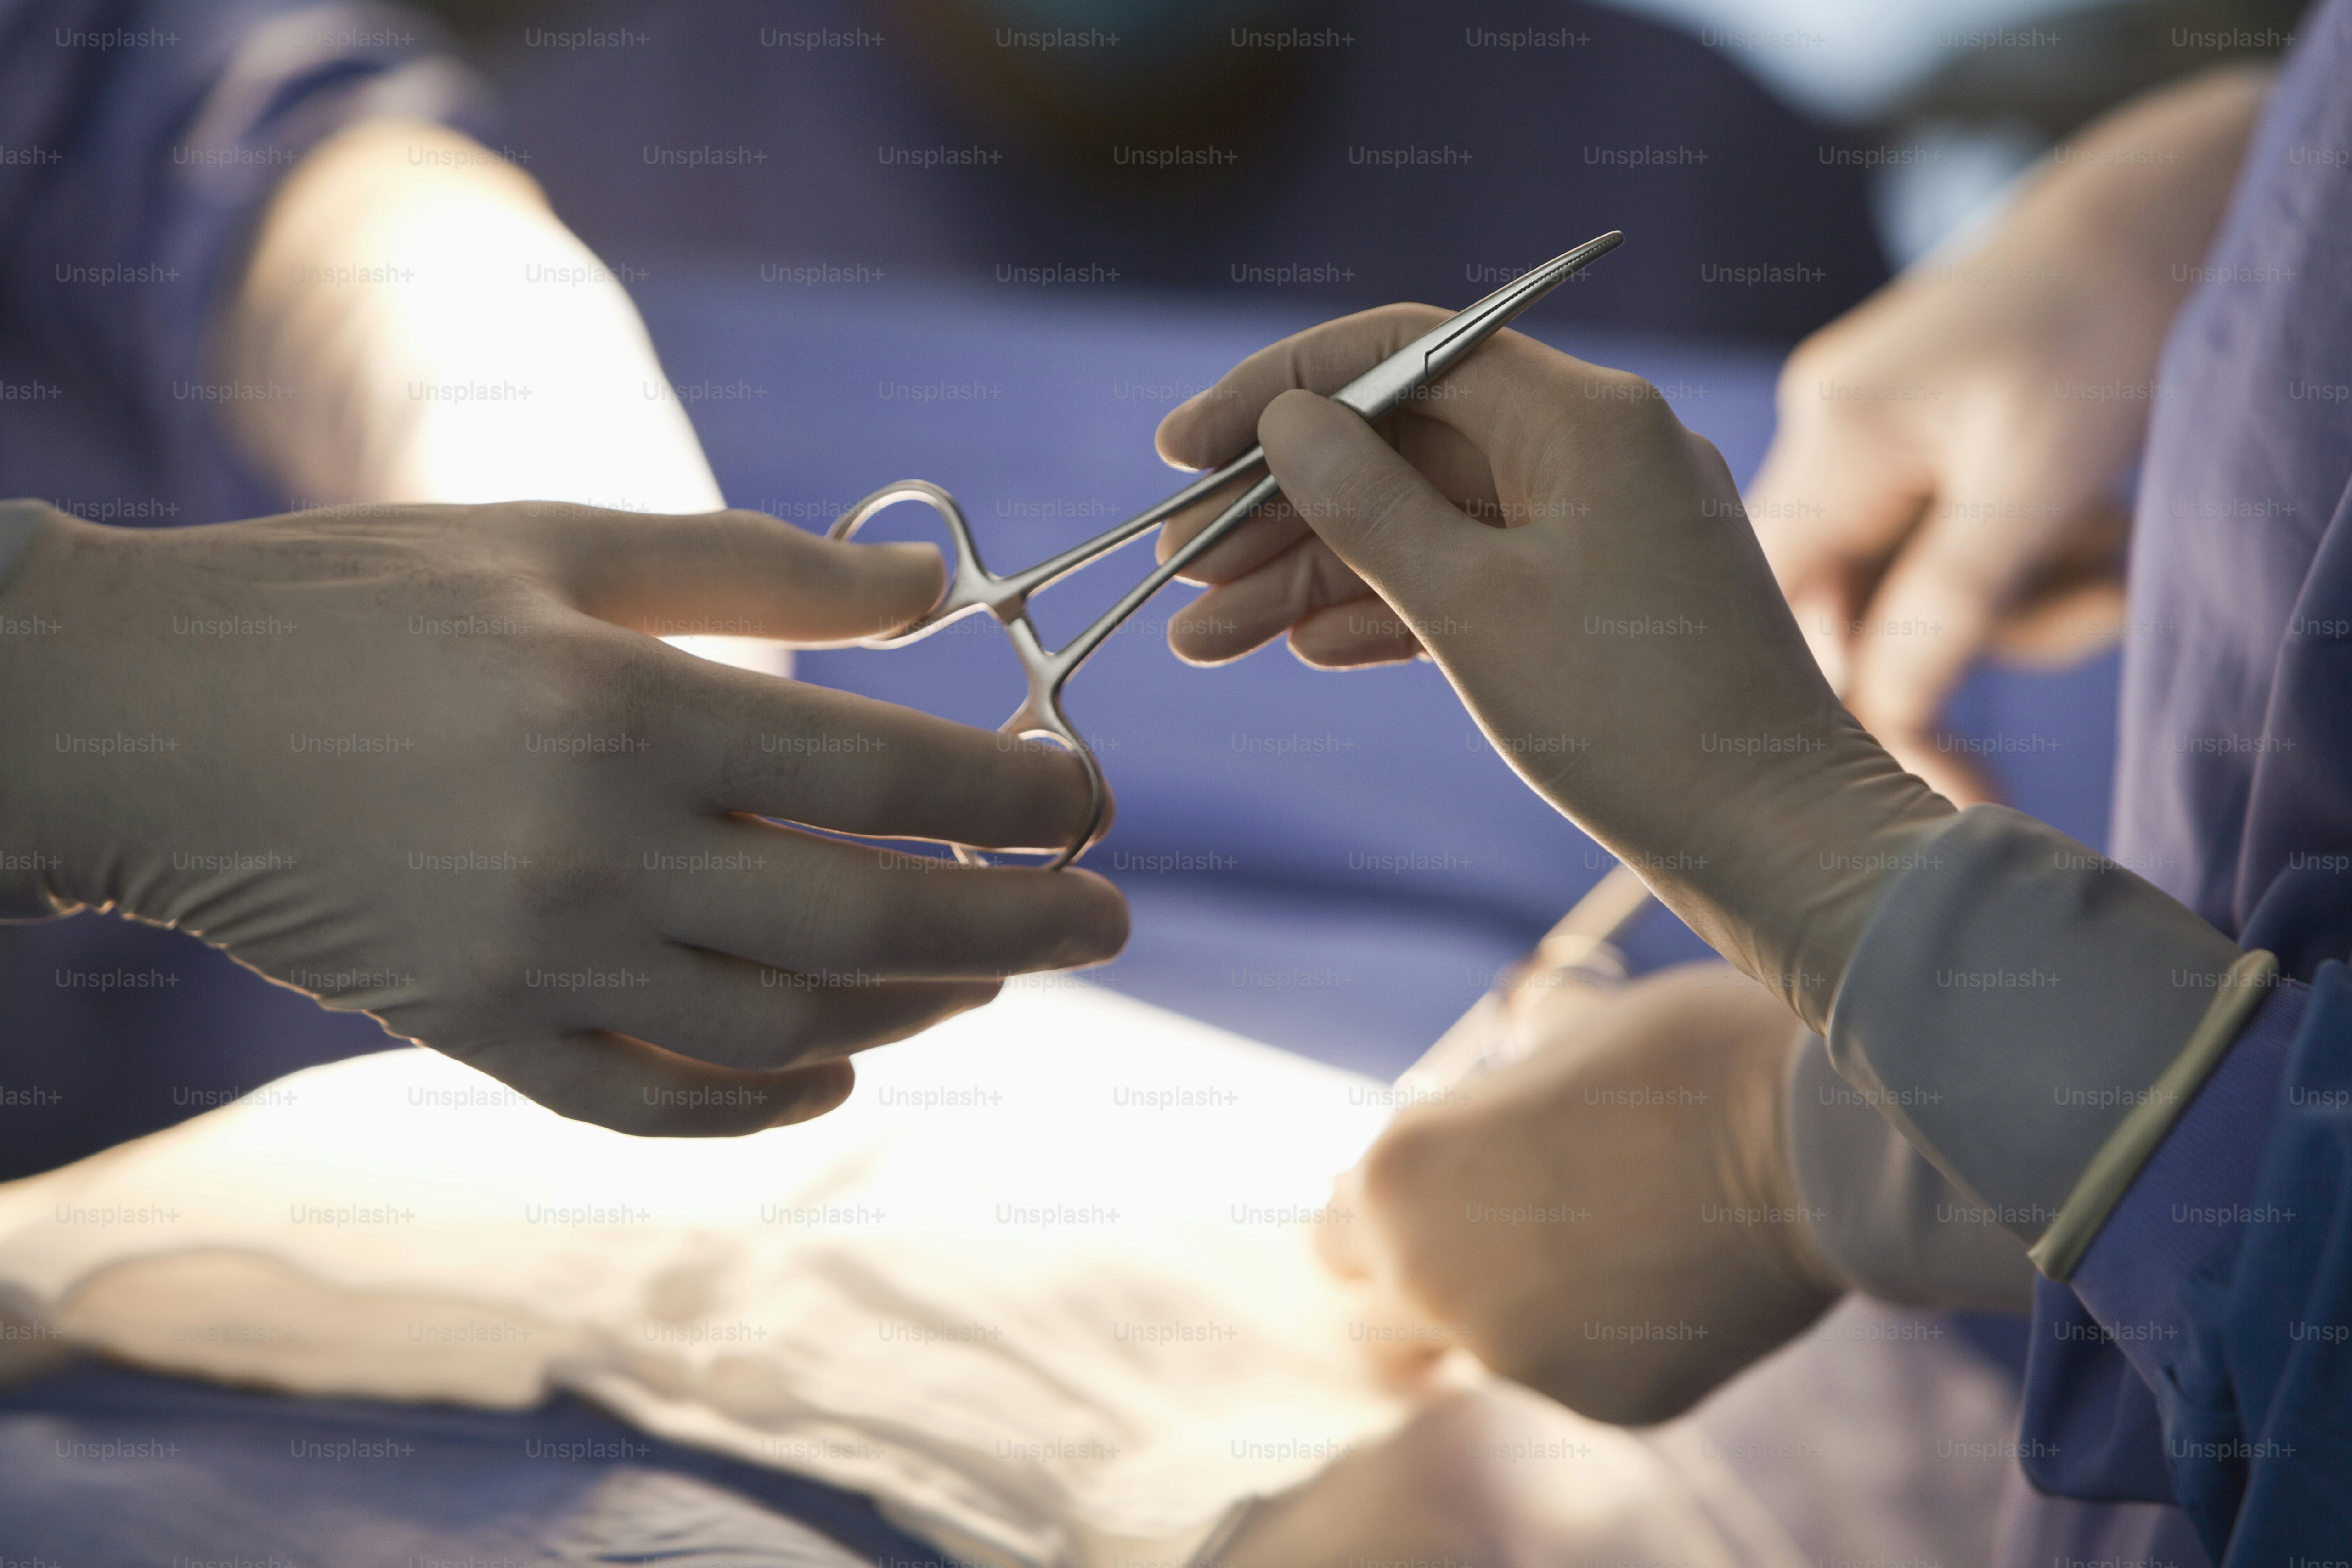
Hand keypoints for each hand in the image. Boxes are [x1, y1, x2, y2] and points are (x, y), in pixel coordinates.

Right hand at [0, 501, 1125, 1133]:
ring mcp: (536, 965)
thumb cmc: (360, 600)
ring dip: (915, 1003)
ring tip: (986, 972)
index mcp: (629, 711)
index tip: (1092, 797)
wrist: (146, 714)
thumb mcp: (560, 541)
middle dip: (1018, 925)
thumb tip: (934, 589)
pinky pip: (651, 1104)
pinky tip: (833, 1070)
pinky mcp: (474, 1036)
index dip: (1018, 794)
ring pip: (783, 1021)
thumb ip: (758, 567)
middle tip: (1105, 919)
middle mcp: (597, 855)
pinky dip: (761, 1103)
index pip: (887, 775)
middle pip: (868, 917)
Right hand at [1156, 308, 1949, 1031]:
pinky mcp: (1600, 600)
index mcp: (1583, 417)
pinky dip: (1386, 608)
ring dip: (1311, 573)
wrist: (1776, 844)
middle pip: (1401, 443)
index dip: (1276, 388)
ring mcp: (1601, 526)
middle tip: (1176, 565)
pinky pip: (1471, 577)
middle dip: (1280, 507)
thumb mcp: (1471, 606)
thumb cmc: (1635, 724)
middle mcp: (1597, 449)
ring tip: (1201, 635)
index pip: (1400, 352)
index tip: (1181, 447)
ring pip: (1425, 521)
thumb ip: (1366, 504)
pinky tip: (1299, 645)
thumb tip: (1287, 421)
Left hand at [1318, 965, 1840, 1423]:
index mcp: (1397, 1179)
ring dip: (1511, 1313)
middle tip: (1488, 1240)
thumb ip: (1515, 1063)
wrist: (1808, 1141)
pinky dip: (1606, 1337)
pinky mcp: (1606, 1405)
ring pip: (1482, 1350)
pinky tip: (1667, 1275)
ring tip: (1593, 1245)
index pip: (1336, 1229)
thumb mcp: (1567, 1029)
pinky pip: (1578, 1375)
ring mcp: (1516, 1358)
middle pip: (1379, 1313)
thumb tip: (1528, 1028)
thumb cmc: (1682, 1054)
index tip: (1435, 1194)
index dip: (1383, 1211)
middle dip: (1418, 1283)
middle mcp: (1432, 1282)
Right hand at [1747, 66, 2267, 801]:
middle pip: (1846, 605)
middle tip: (2045, 691)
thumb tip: (1886, 719)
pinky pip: (1942, 548)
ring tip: (2118, 560)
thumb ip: (1951, 602)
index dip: (1844, 692)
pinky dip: (2021, 564)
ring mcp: (1865, 438)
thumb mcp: (2038, 481)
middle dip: (1961, 645)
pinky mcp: (1913, 445)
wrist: (2154, 215)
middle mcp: (1825, 435)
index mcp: (1836, 434)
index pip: (1783, 601)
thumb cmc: (2103, 325)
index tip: (1932, 771)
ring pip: (1905, 587)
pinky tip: (2097, 528)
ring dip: (2018, 605)